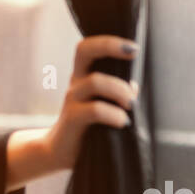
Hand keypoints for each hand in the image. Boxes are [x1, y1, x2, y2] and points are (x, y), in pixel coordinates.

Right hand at [43, 34, 139, 169]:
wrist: (60, 152)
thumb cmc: (88, 127)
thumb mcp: (106, 107)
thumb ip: (119, 94)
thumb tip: (134, 86)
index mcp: (84, 75)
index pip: (90, 47)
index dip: (110, 41)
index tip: (134, 48)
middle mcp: (76, 81)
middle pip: (84, 50)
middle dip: (109, 46)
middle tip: (133, 53)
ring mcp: (72, 98)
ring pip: (95, 81)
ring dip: (119, 89)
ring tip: (131, 105)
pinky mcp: (71, 118)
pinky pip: (94, 110)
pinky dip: (114, 114)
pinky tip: (123, 122)